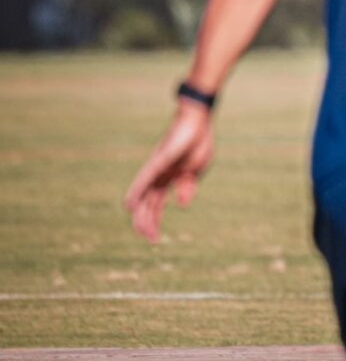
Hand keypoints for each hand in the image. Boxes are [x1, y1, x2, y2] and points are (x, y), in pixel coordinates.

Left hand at [123, 100, 215, 241]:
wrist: (198, 121)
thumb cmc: (198, 142)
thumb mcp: (196, 171)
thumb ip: (188, 187)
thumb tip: (182, 205)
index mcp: (169, 179)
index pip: (156, 203)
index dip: (154, 220)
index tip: (154, 238)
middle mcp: (159, 175)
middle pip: (149, 202)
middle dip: (149, 221)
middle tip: (150, 240)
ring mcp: (158, 168)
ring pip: (145, 194)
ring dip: (143, 212)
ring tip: (140, 230)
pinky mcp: (161, 159)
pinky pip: (146, 178)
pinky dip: (137, 192)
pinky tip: (131, 204)